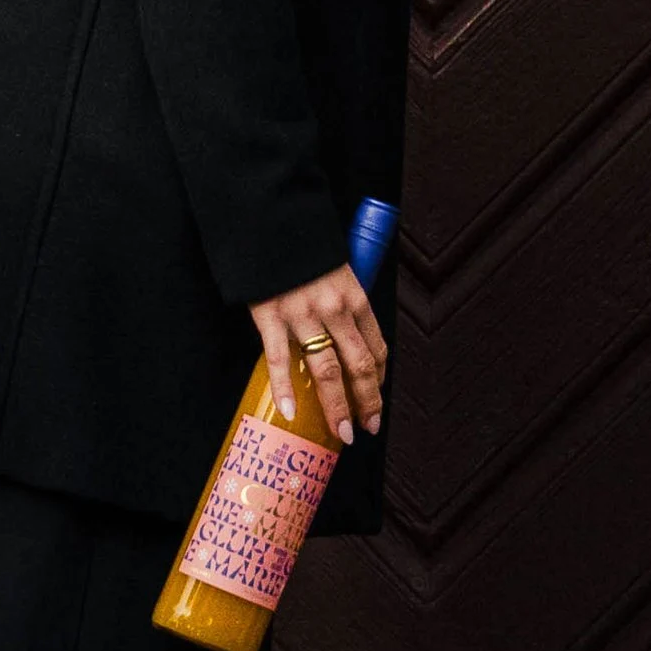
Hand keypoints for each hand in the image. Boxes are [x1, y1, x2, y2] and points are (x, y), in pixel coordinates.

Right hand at [250, 262, 386, 446]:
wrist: (270, 218)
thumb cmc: (304, 244)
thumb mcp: (336, 269)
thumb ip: (341, 300)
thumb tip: (343, 332)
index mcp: (354, 296)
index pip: (377, 347)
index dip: (380, 379)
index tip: (377, 399)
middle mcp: (335, 309)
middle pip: (360, 365)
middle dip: (368, 402)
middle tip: (369, 428)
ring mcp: (303, 314)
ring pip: (327, 370)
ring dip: (338, 407)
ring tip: (343, 433)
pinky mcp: (271, 316)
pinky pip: (280, 359)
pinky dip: (285, 389)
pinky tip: (291, 412)